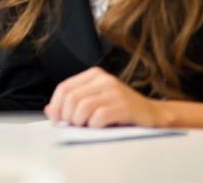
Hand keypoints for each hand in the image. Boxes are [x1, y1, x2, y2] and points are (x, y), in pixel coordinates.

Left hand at [44, 67, 163, 127]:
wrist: (153, 115)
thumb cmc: (121, 110)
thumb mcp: (95, 102)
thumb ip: (73, 103)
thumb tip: (49, 110)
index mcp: (93, 75)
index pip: (64, 87)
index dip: (56, 106)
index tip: (56, 120)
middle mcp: (103, 78)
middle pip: (71, 98)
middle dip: (68, 117)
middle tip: (74, 126)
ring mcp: (114, 90)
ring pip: (82, 107)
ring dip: (80, 123)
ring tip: (86, 127)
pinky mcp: (124, 105)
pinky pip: (98, 117)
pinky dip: (94, 126)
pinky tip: (99, 128)